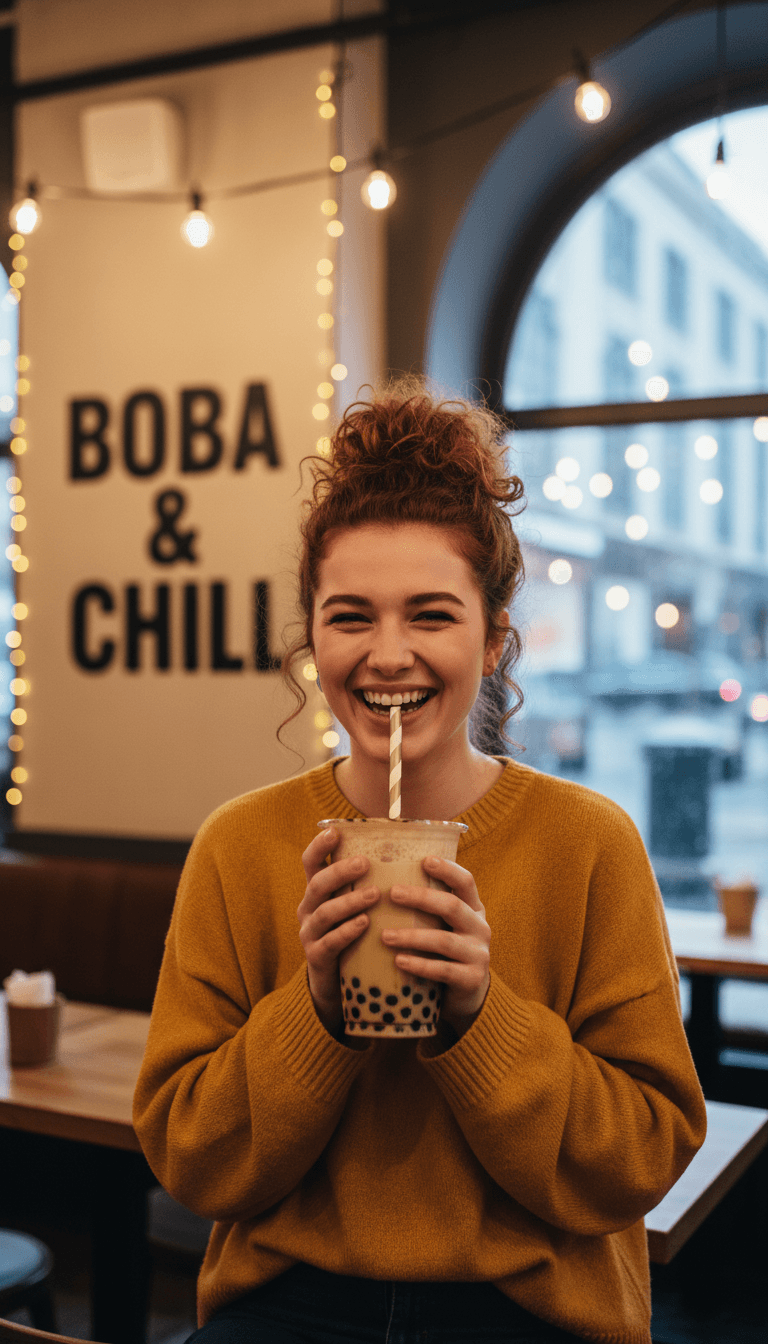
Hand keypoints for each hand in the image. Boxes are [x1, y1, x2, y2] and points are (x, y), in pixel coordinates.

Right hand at [298, 827, 378, 1037]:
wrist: (338, 984)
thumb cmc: (355, 935)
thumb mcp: (356, 906)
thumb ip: (368, 883)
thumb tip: (408, 852)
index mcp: (317, 892)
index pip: (310, 862)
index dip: (319, 846)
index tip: (334, 831)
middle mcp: (309, 909)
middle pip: (317, 884)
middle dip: (340, 871)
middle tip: (364, 863)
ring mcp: (310, 933)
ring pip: (325, 912)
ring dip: (349, 901)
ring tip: (374, 895)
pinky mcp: (317, 958)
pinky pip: (329, 942)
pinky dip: (347, 932)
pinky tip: (365, 925)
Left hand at [383, 857, 490, 1036]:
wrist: (468, 993)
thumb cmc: (445, 950)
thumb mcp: (444, 925)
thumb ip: (428, 907)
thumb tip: (386, 878)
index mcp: (473, 909)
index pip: (466, 882)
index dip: (448, 869)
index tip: (425, 860)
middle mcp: (480, 928)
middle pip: (452, 906)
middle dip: (421, 898)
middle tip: (392, 893)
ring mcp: (479, 954)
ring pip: (444, 940)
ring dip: (412, 936)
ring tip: (385, 936)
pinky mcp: (472, 979)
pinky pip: (443, 970)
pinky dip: (420, 964)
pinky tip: (399, 961)